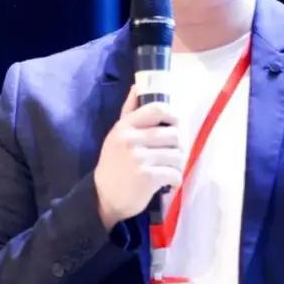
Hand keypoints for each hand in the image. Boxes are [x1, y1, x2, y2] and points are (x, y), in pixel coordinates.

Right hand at [94, 87, 182, 230]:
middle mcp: (131, 140)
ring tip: (171, 169)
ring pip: (177, 155)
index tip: (176, 125)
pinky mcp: (148, 178)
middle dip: (180, 146)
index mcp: (125, 126)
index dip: (174, 115)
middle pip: (174, 134)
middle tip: (176, 154)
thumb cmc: (114, 164)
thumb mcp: (117, 135)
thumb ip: (129, 111)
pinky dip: (176, 180)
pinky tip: (170, 183)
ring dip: (178, 164)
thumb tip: (138, 86)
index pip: (157, 109)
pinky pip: (175, 174)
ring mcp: (140, 159)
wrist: (103, 198)